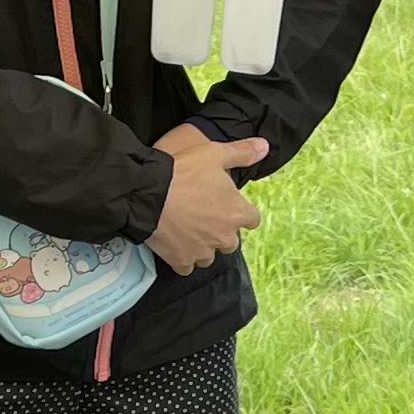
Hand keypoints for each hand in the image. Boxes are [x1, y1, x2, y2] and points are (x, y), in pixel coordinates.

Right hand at [150, 123, 266, 274]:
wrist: (149, 195)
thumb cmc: (184, 173)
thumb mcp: (215, 154)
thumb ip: (242, 153)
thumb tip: (265, 147)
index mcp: (236, 213)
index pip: (252, 220)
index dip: (242, 213)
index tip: (230, 207)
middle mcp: (224, 237)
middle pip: (231, 242)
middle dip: (221, 232)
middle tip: (204, 217)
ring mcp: (203, 251)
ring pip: (209, 256)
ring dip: (203, 246)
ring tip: (188, 231)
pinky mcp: (182, 261)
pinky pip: (187, 266)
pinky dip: (183, 258)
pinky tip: (175, 245)